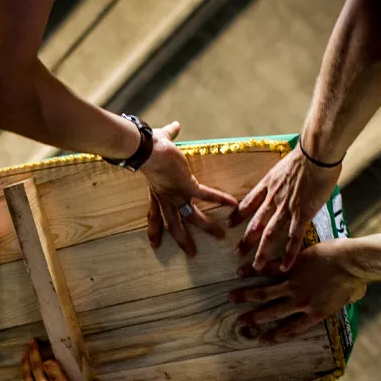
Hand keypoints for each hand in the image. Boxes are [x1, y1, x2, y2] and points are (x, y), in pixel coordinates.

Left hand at [140, 121, 236, 256]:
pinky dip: (221, 199)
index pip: (153, 216)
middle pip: (174, 225)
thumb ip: (167, 135)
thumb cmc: (148, 144)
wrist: (146, 149)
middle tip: (192, 254)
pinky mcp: (188, 186)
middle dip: (183, 241)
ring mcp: (177, 194)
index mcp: (156, 192)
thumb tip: (174, 126)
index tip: (154, 244)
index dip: (154, 231)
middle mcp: (166, 198)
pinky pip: (207, 195)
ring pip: (192, 218)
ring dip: (207, 228)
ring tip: (221, 236)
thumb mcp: (158, 142)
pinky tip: (234, 204)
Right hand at [230, 240, 363, 343]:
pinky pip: (269, 270)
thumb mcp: (352, 297)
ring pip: (265, 293)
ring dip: (246, 296)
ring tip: (231, 298)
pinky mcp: (292, 267)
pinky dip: (254, 271)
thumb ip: (345, 300)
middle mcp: (300, 302)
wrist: (352, 262)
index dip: (274, 336)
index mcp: (315, 313)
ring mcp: (294, 284)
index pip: (290, 329)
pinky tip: (240, 272)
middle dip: (254, 319)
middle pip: (272, 313)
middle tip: (240, 322)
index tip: (261, 341)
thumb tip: (354, 297)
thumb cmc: (357, 279)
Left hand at [233, 145, 339, 270]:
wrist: (316, 155)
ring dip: (262, 252)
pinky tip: (284, 266)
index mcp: (268, 185)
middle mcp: (273, 199)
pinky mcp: (302, 214)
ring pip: (270, 234)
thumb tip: (284, 179)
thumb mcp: (284, 165)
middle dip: (246, 240)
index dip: (238, 214)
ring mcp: (286, 208)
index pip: (248, 202)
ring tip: (256, 266)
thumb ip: (282, 177)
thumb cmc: (305, 156)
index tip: (229, 223)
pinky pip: (293, 238)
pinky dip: (288, 254)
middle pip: (255, 223)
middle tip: (237, 254)